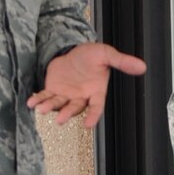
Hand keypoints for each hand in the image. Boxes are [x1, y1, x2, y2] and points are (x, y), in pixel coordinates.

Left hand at [28, 42, 146, 128]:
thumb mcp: (106, 54)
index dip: (93, 115)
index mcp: (95, 91)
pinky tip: (31, 103)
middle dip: (67, 113)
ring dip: (50, 107)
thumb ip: (121, 61)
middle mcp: (81, 97)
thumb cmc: (90, 55)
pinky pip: (46, 98)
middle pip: (74, 108)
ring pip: (58, 105)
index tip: (89, 124)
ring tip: (41, 109)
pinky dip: (38, 100)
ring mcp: (66, 96)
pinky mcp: (53, 91)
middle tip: (60, 119)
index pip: (96, 106)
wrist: (72, 50)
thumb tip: (142, 66)